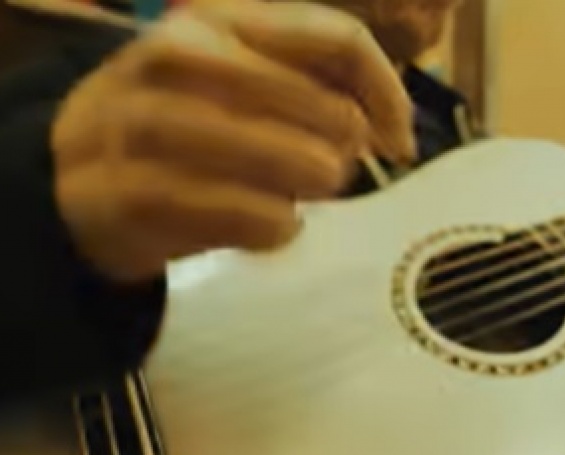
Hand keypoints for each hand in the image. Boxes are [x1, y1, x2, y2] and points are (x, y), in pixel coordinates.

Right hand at [53, 2, 414, 282]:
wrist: (72, 174)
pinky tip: (271, 225)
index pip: (339, 39)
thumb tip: (390, 123)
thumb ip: (308, 79)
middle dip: (344, 155)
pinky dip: (280, 230)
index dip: (388, 94)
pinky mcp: (139, 195)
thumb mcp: (236, 76)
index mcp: (218, 18)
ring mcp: (153, 125)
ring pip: (300, 168)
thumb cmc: (179, 122)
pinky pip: (261, 221)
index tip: (398, 142)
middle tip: (326, 173)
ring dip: (311, 193)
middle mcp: (182, 58)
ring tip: (291, 197)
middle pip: (330, 114)